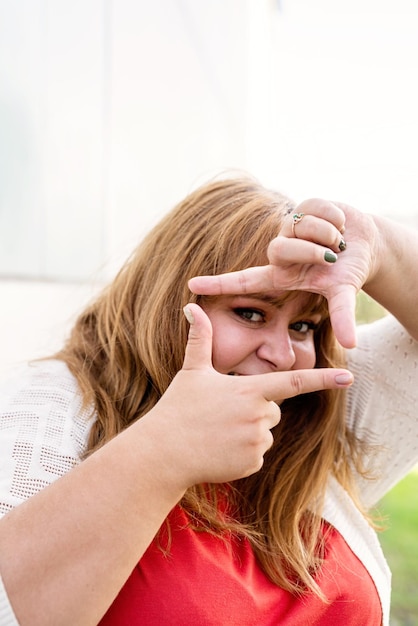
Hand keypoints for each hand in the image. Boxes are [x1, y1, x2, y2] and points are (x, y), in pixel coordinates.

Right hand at [150, 303, 353, 487]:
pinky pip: (255, 455)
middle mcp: (259, 416)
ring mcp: (256, 442)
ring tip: (217, 432)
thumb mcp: (192, 371)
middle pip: (273, 409)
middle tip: (222, 413)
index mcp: (250, 390)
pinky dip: (241, 453)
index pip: (294, 381)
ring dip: (247, 431)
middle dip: (255, 409)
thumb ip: (200, 338)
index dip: (323, 379)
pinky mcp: (251, 464)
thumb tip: (190, 305)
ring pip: (264, 433)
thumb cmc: (178, 408)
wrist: (164, 452)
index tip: (348, 377)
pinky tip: (218, 449)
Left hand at [188, 199, 379, 347]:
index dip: (219, 283)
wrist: (367, 245)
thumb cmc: (347, 273)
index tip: (191, 285)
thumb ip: (342, 317)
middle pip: (280, 248)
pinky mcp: (303, 206)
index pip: (245, 280)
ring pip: (302, 226)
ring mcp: (290, 227)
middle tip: (331, 255)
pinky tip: (341, 225)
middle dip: (311, 251)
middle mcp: (280, 251)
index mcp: (282, 274)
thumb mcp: (343, 294)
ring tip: (338, 242)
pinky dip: (336, 218)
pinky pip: (318, 207)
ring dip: (329, 233)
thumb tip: (351, 345)